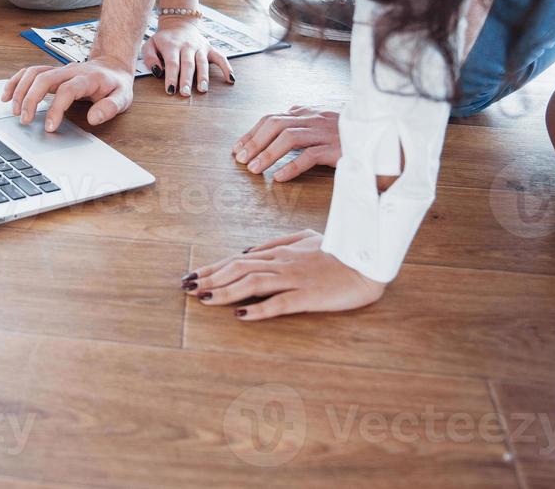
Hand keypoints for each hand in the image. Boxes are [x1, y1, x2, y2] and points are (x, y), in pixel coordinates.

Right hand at [1, 56, 134, 132]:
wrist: (112, 66)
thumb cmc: (115, 84)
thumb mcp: (123, 97)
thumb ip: (110, 107)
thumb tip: (93, 118)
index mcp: (87, 78)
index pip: (67, 90)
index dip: (56, 108)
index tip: (49, 126)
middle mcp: (70, 71)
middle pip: (44, 78)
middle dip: (30, 99)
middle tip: (25, 120)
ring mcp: (59, 70)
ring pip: (33, 73)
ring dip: (20, 91)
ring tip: (14, 111)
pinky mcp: (51, 71)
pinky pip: (29, 72)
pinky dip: (15, 82)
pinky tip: (7, 95)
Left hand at [141, 16, 232, 97]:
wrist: (178, 23)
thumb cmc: (163, 39)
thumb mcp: (150, 44)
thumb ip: (149, 57)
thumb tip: (157, 71)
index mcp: (172, 45)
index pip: (172, 63)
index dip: (171, 77)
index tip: (170, 90)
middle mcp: (187, 46)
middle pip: (188, 64)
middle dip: (187, 79)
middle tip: (185, 93)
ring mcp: (200, 47)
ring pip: (203, 62)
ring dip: (203, 76)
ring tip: (202, 89)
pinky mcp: (209, 48)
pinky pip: (220, 57)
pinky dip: (226, 67)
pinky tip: (230, 79)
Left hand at [182, 230, 385, 319]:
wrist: (368, 260)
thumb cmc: (338, 251)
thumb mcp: (305, 238)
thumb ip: (277, 243)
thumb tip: (247, 252)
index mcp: (280, 252)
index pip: (238, 260)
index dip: (213, 267)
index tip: (193, 275)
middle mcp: (282, 263)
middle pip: (239, 270)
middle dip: (211, 279)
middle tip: (187, 288)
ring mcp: (295, 279)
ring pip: (253, 284)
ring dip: (225, 292)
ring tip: (203, 300)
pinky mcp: (309, 295)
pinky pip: (280, 303)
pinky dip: (259, 309)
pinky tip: (240, 315)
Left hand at [231, 105, 341, 180]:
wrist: (382, 138)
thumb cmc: (350, 133)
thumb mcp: (324, 121)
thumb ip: (304, 118)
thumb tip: (285, 114)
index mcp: (308, 113)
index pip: (272, 119)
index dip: (252, 133)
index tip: (238, 148)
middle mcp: (314, 119)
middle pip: (275, 125)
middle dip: (254, 142)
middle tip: (241, 160)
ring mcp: (325, 133)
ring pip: (289, 138)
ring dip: (268, 154)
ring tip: (254, 169)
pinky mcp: (336, 149)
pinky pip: (310, 156)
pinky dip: (292, 167)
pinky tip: (280, 178)